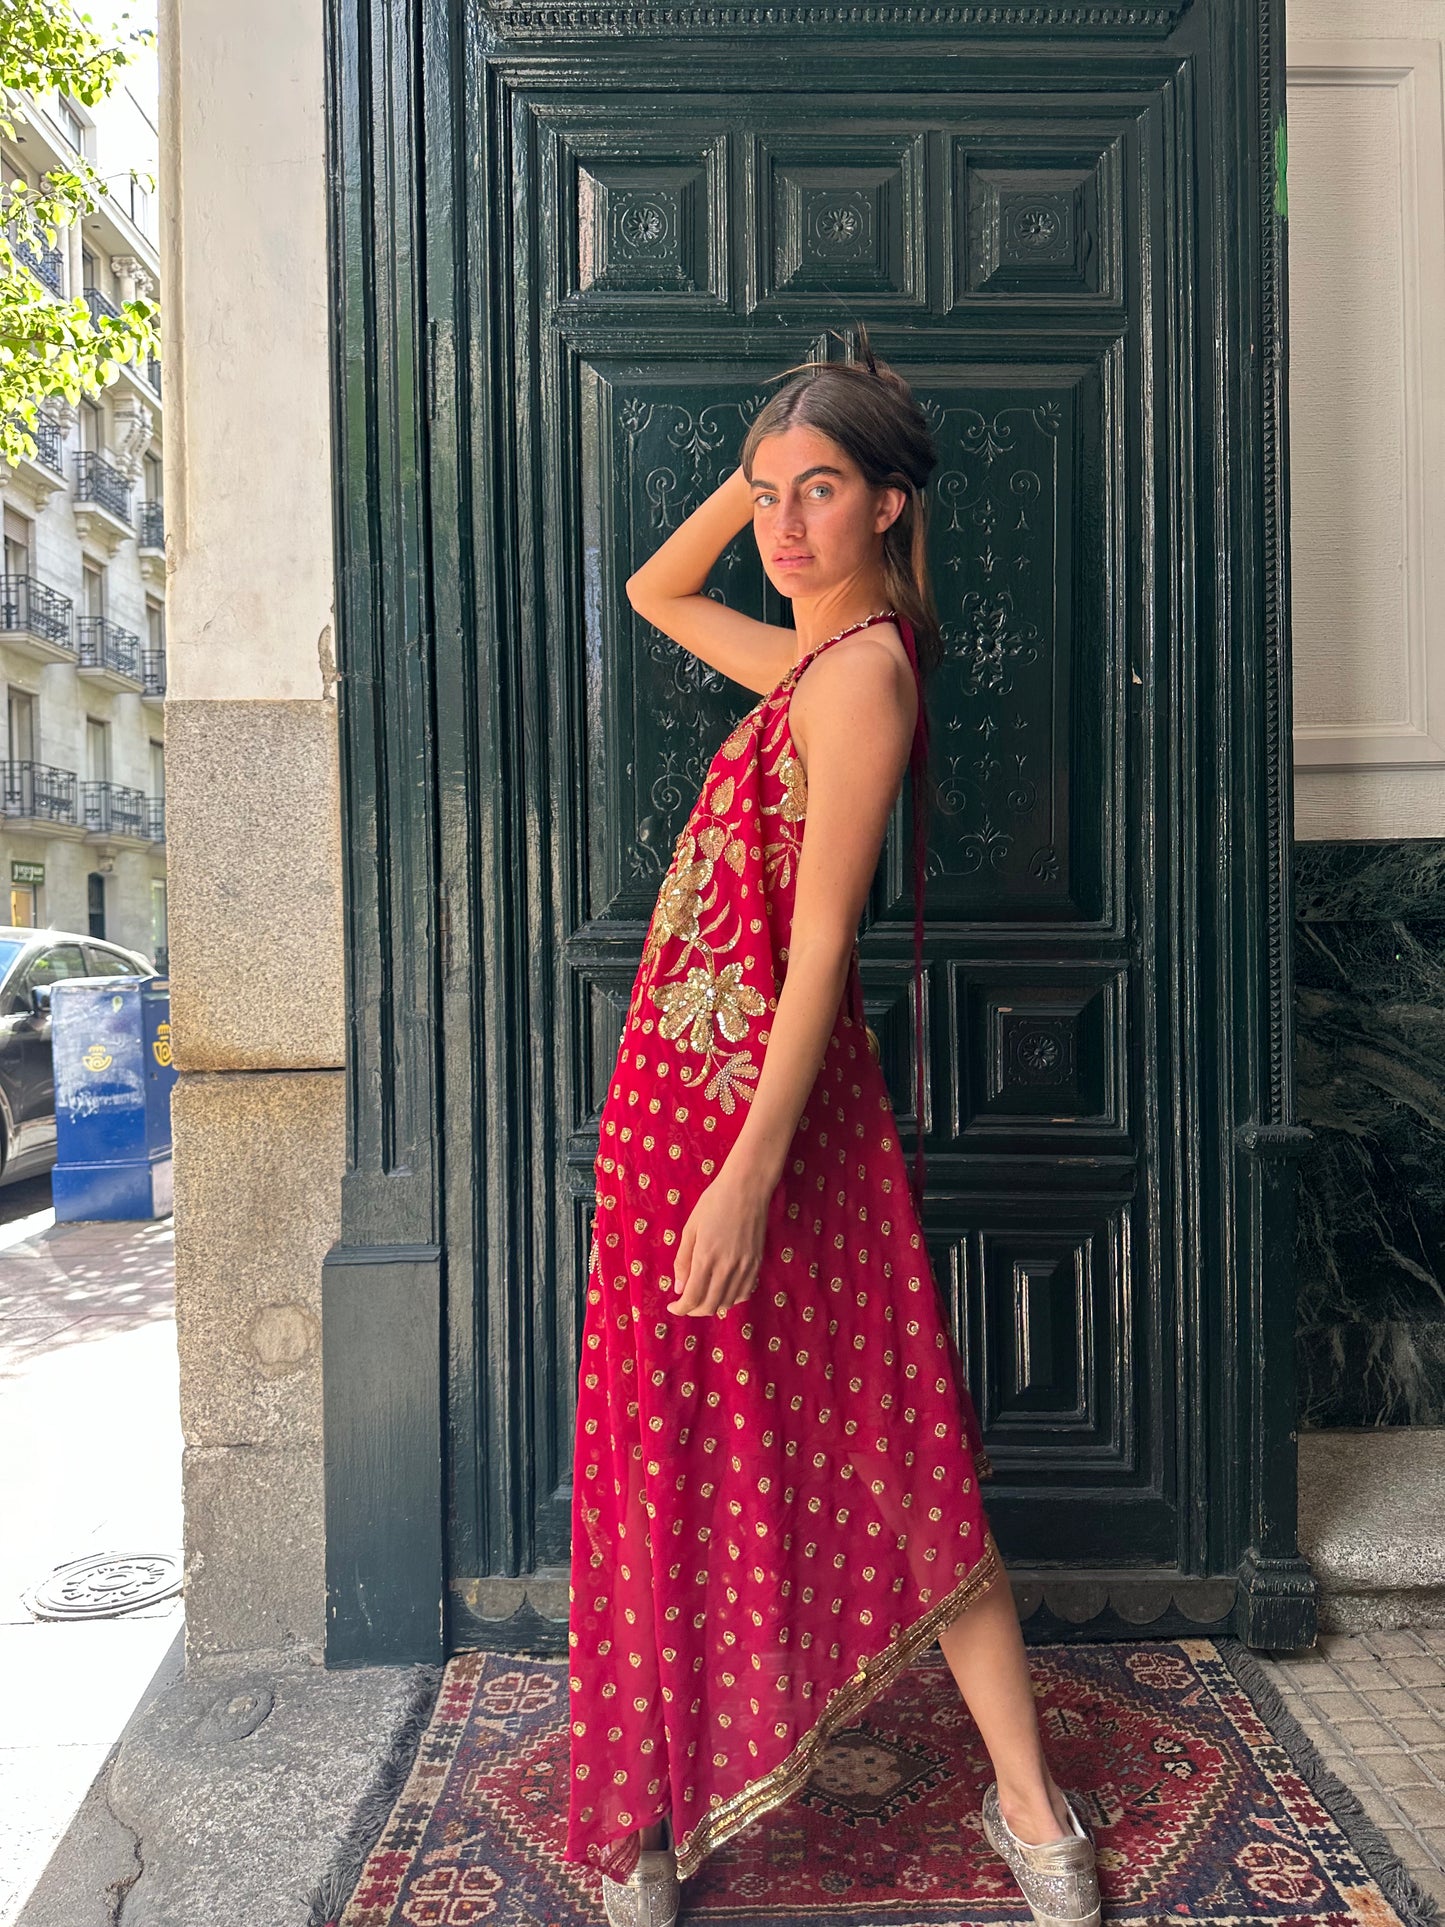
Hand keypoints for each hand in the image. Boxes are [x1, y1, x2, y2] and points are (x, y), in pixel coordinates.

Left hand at [668, 1166, 772, 1317]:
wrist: (747, 1188)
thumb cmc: (714, 1202)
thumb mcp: (690, 1228)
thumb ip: (683, 1261)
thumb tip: (679, 1288)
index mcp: (706, 1257)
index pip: (692, 1297)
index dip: (681, 1308)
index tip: (673, 1306)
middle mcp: (726, 1266)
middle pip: (710, 1305)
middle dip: (694, 1310)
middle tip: (685, 1303)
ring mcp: (744, 1266)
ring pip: (728, 1302)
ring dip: (712, 1305)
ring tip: (702, 1297)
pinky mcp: (756, 1263)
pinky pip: (745, 1292)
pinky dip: (732, 1298)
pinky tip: (723, 1290)